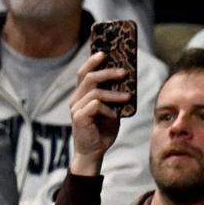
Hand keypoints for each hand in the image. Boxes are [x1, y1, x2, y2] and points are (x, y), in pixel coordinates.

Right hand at [67, 51, 127, 175]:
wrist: (93, 151)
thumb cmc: (102, 129)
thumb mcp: (111, 108)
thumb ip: (114, 95)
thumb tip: (126, 79)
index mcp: (82, 94)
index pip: (83, 73)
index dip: (92, 61)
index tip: (104, 53)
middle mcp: (76, 99)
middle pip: (88, 77)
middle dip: (107, 72)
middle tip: (124, 72)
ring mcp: (76, 108)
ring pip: (95, 91)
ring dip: (114, 93)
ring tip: (127, 96)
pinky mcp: (79, 118)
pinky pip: (95, 105)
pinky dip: (108, 109)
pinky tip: (115, 116)